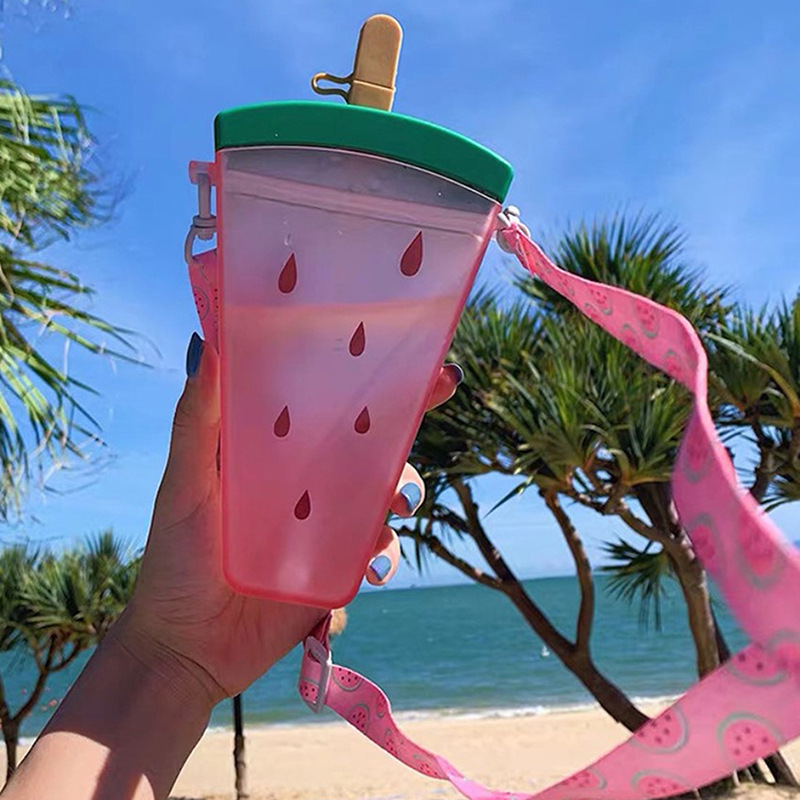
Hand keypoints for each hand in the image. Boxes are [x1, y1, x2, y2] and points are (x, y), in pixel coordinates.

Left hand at [120, 334, 461, 703]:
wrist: (186, 651)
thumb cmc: (175, 560)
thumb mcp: (184, 484)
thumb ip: (197, 421)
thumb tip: (207, 345)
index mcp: (273, 453)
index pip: (326, 406)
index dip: (368, 382)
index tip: (414, 363)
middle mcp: (304, 484)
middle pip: (366, 448)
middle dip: (402, 438)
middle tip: (415, 437)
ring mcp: (323, 527)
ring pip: (381, 497)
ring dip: (402, 494)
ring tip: (394, 510)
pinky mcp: (335, 570)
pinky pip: (376, 552)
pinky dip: (385, 553)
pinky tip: (373, 564)